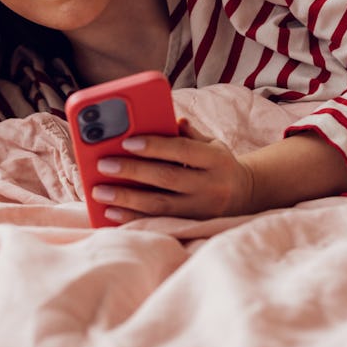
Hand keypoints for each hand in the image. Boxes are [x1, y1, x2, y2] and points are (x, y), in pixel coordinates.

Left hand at [91, 119, 254, 222]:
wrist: (246, 196)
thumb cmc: (218, 163)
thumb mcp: (212, 142)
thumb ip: (188, 132)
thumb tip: (167, 119)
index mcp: (215, 159)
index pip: (182, 150)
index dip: (154, 146)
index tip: (127, 142)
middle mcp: (211, 185)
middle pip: (167, 178)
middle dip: (132, 171)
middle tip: (103, 165)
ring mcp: (202, 210)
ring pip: (160, 205)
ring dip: (126, 199)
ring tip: (99, 191)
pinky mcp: (193, 227)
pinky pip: (159, 223)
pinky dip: (133, 218)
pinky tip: (112, 213)